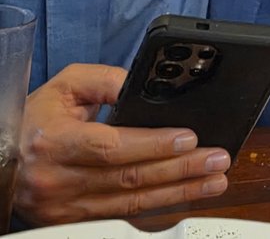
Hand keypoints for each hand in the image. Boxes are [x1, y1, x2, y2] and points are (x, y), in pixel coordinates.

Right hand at [15, 64, 229, 224]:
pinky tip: (185, 195)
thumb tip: (141, 83)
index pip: (112, 147)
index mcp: (55, 142)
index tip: (189, 138)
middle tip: (217, 158)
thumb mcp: (66, 86)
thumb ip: (105, 80)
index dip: (154, 144)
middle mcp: (59, 179)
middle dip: (181, 168)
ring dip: (178, 190)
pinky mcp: (73, 220)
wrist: (1, 158)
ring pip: (131, 200)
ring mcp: (65, 206)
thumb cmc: (36, 119)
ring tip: (213, 179)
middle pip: (129, 176)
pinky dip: (158, 205)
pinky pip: (123, 213)